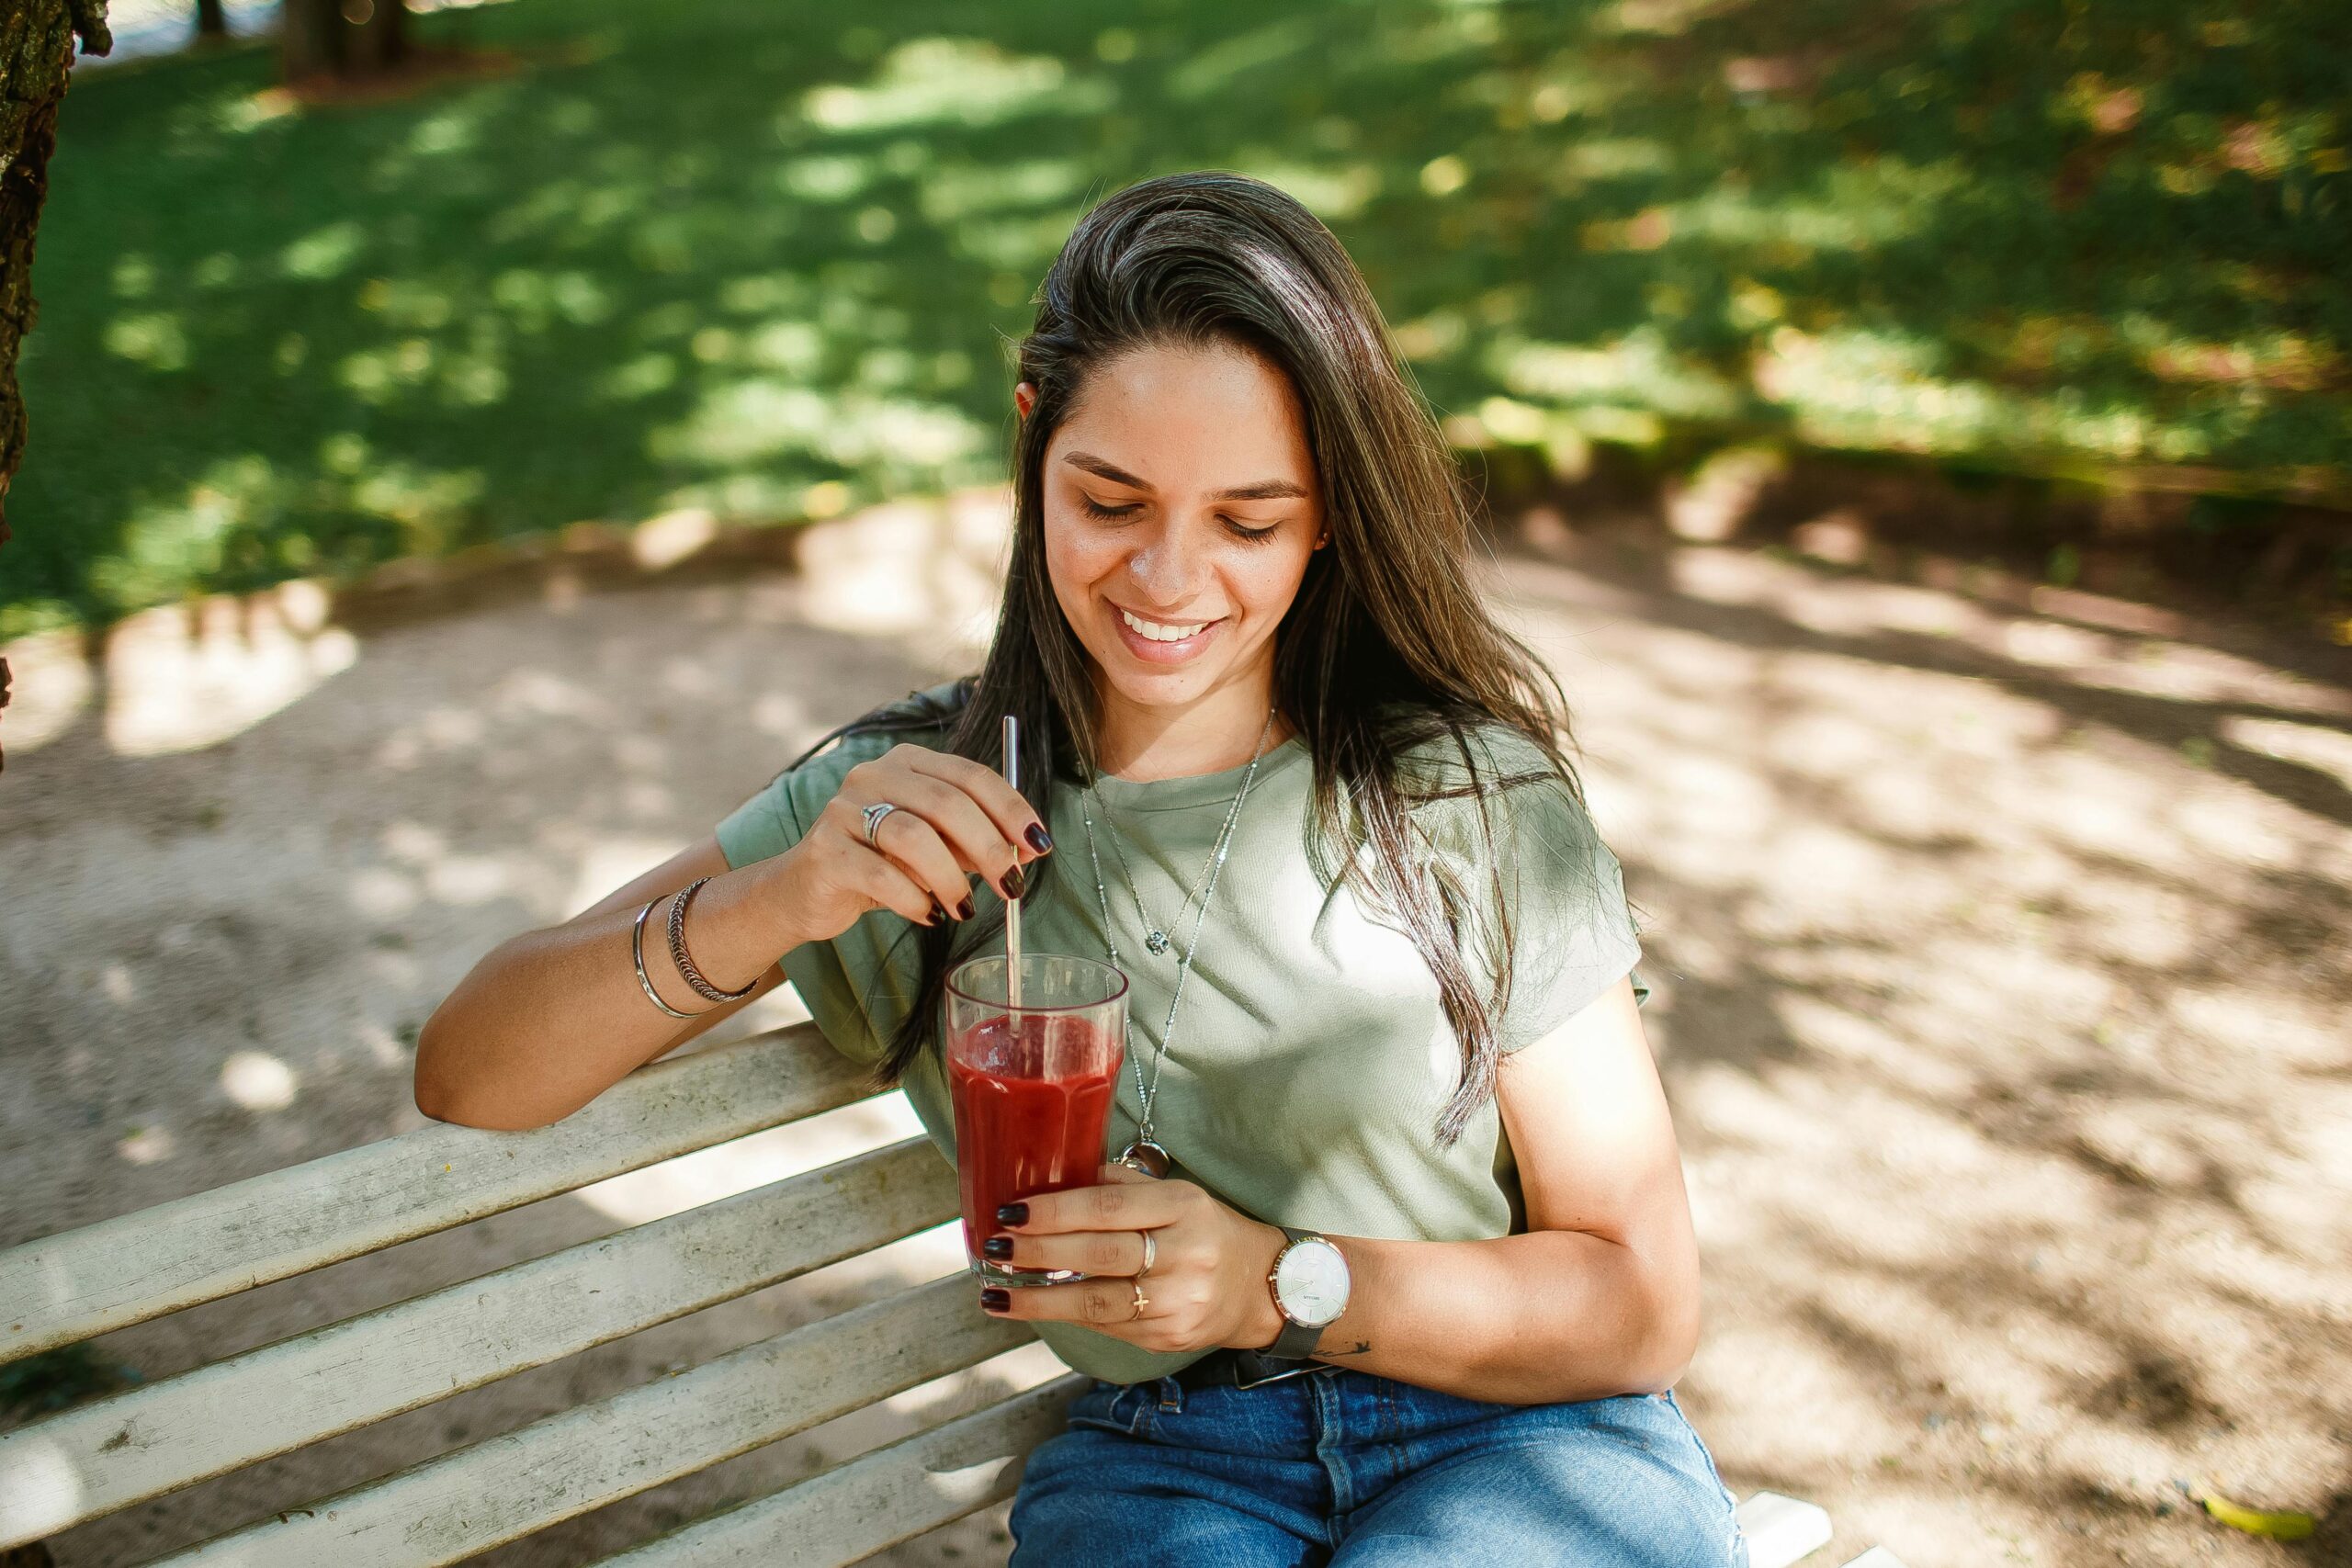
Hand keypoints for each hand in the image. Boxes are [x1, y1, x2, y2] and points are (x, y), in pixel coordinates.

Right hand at [778, 742, 1051, 944]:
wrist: (807, 890)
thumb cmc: (882, 863)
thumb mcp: (935, 848)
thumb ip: (974, 843)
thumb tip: (1026, 851)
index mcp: (908, 762)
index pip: (970, 775)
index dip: (1010, 809)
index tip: (1038, 845)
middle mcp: (873, 775)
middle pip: (945, 802)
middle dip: (989, 847)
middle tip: (1013, 885)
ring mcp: (844, 809)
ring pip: (912, 836)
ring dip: (951, 878)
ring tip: (964, 909)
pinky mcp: (824, 850)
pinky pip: (879, 874)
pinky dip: (914, 899)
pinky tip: (929, 914)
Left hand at [977, 1163, 1290, 1354]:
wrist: (1259, 1289)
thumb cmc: (1205, 1231)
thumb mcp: (1176, 1196)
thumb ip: (1120, 1187)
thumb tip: (1053, 1177)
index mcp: (1183, 1207)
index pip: (1109, 1209)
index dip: (1056, 1211)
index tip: (1012, 1211)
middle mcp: (1184, 1255)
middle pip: (1098, 1255)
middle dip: (1038, 1253)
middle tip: (994, 1247)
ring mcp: (1177, 1302)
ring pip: (1095, 1303)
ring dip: (1037, 1300)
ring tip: (995, 1293)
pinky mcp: (1167, 1338)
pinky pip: (1106, 1326)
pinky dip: (1065, 1316)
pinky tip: (1033, 1308)